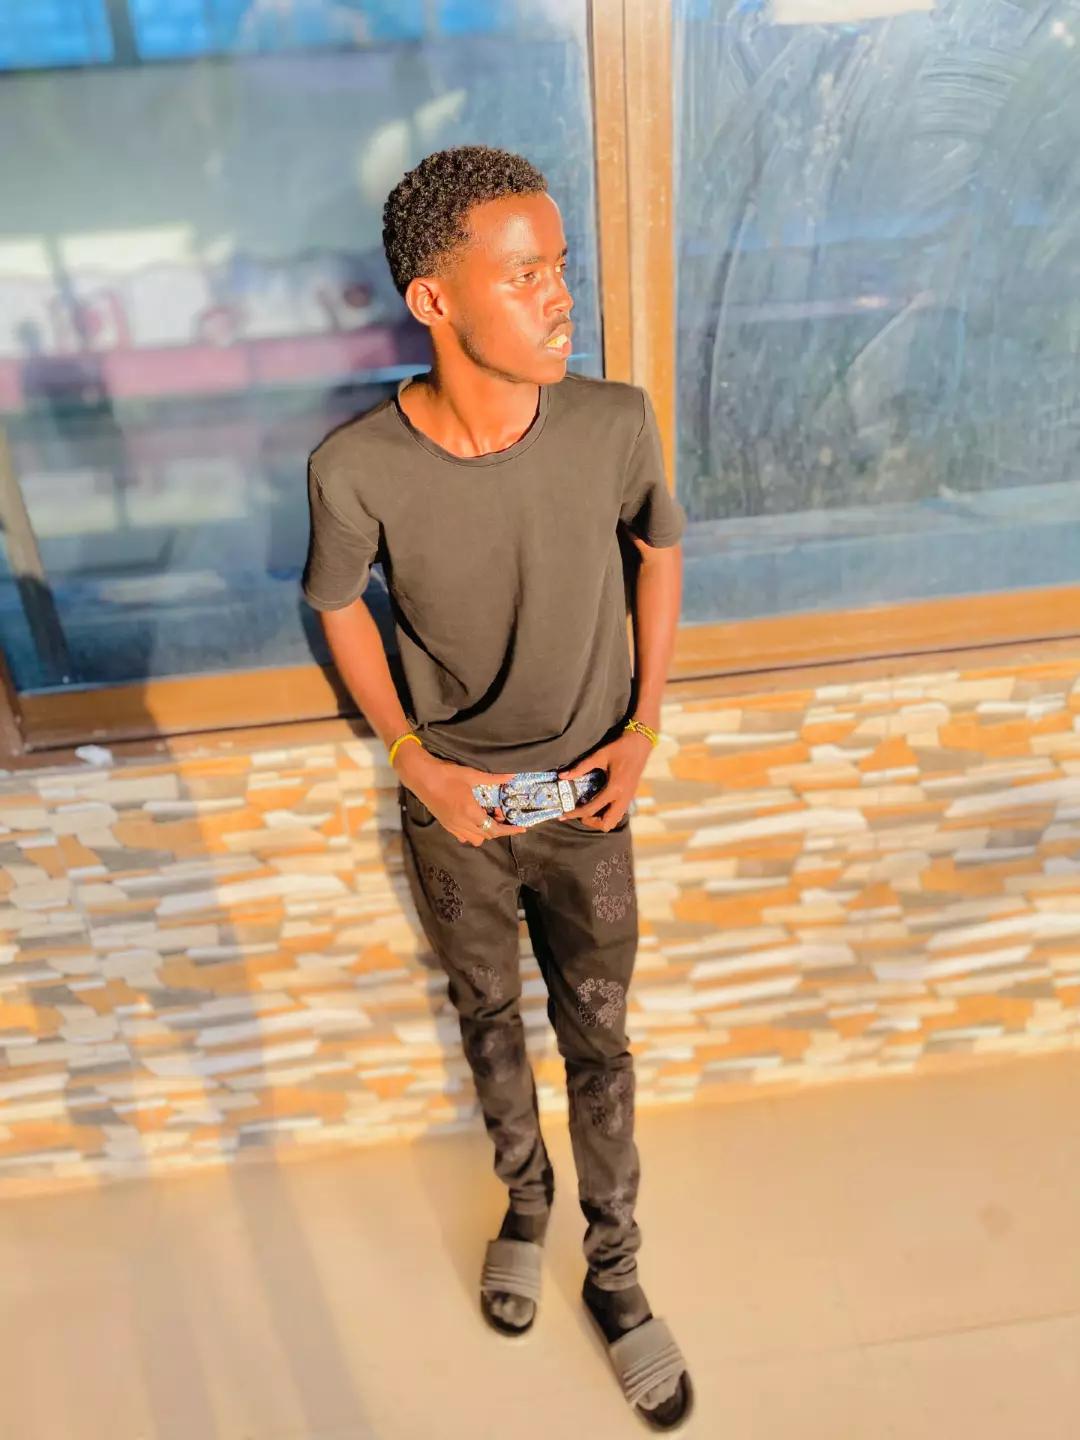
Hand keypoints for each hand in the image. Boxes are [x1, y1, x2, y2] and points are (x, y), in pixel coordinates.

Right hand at [395, 747, 526, 846]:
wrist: (420, 777)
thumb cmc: (446, 774)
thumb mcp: (471, 775)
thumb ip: (493, 778)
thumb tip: (511, 776)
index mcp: (470, 811)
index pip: (494, 828)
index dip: (510, 830)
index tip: (521, 828)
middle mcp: (462, 823)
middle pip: (486, 835)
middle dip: (499, 828)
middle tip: (503, 815)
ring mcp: (452, 826)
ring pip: (475, 839)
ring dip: (485, 832)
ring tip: (488, 816)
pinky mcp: (445, 825)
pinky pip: (463, 837)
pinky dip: (472, 833)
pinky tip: (473, 820)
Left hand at [556, 729, 652, 831]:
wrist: (641, 743)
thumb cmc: (620, 748)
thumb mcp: (599, 756)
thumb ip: (581, 767)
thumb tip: (562, 776)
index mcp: (614, 789)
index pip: (592, 809)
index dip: (575, 813)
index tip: (564, 815)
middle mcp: (622, 798)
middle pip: (606, 823)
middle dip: (590, 822)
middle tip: (579, 813)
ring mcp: (628, 799)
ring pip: (614, 821)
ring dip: (600, 820)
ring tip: (588, 810)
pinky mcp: (630, 797)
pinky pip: (618, 814)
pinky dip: (607, 815)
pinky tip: (599, 804)